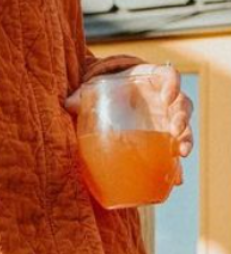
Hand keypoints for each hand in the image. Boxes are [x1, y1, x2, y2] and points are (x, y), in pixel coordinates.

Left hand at [65, 64, 194, 166]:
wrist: (109, 100)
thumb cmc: (105, 88)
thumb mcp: (94, 87)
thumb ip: (82, 94)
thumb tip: (67, 104)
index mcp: (151, 79)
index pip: (169, 75)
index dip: (173, 83)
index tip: (167, 96)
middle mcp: (165, 98)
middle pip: (182, 104)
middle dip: (182, 116)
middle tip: (175, 129)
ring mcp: (167, 118)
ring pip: (185, 126)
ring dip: (187, 138)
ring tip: (181, 151)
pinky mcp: (166, 137)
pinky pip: (175, 150)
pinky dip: (177, 165)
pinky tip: (176, 178)